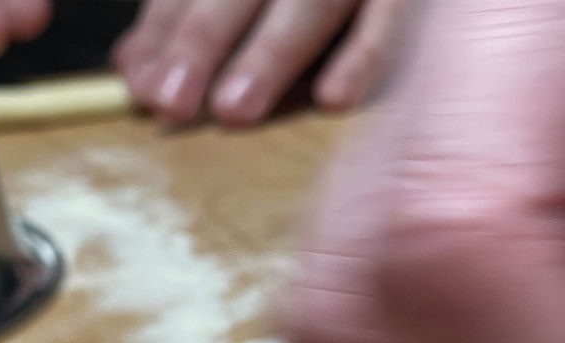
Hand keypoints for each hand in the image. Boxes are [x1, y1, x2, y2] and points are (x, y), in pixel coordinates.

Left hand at [114, 0, 411, 124]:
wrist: (430, 3)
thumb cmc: (320, 5)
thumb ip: (192, 19)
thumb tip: (134, 69)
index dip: (165, 27)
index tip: (141, 83)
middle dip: (203, 39)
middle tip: (171, 102)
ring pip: (312, 3)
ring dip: (270, 56)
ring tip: (232, 111)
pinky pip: (389, 23)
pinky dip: (363, 60)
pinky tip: (331, 102)